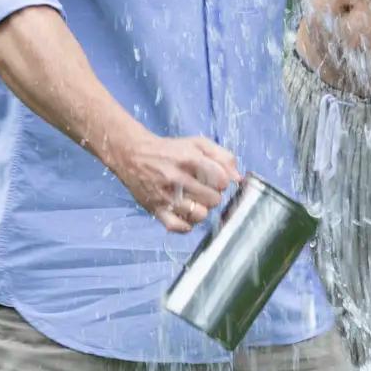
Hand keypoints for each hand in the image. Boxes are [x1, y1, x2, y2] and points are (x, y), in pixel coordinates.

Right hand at [106, 129, 239, 232]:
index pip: (221, 179)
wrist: (132, 155)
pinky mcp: (155, 209)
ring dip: (202, 209)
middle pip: (213, 199)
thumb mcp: (196, 143)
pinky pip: (179, 227)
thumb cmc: (169, 150)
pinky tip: (186, 214)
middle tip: (204, 190)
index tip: (216, 180)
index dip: (222, 181)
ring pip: (199, 215)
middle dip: (213, 195)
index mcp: (189, 158)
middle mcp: (176, 177)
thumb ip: (222, 156)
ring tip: (195, 201)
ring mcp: (165, 195)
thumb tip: (238, 178)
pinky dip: (187, 224)